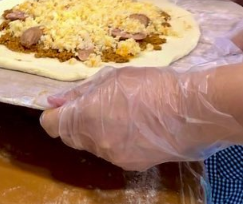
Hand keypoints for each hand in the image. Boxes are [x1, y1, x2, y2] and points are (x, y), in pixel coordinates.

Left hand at [40, 66, 242, 170]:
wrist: (190, 111)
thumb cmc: (151, 85)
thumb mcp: (112, 78)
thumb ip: (80, 92)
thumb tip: (54, 101)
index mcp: (86, 116)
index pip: (51, 125)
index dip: (54, 114)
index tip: (62, 106)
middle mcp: (95, 141)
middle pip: (71, 136)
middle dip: (76, 122)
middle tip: (96, 105)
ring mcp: (113, 156)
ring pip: (93, 145)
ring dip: (98, 131)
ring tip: (122, 113)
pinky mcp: (132, 165)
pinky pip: (113, 152)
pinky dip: (116, 141)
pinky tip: (136, 127)